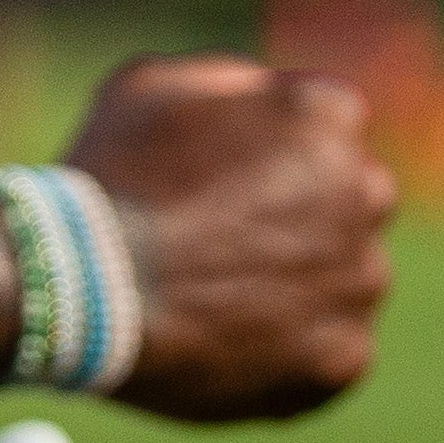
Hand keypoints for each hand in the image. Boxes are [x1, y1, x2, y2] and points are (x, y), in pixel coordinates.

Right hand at [63, 54, 394, 424]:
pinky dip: (289, 352)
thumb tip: (269, 98)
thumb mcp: (159, 85)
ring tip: (220, 300)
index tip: (230, 185)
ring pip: (345, 280)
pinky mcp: (342, 358)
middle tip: (233, 244)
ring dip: (303, 286)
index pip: (328, 130)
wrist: (79, 287)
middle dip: (308, 217)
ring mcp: (359, 282)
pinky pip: (328, 350)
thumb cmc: (110, 176)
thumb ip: (235, 84)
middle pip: (353, 202)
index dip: (274, 158)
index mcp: (328, 114)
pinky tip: (227, 344)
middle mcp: (364, 193)